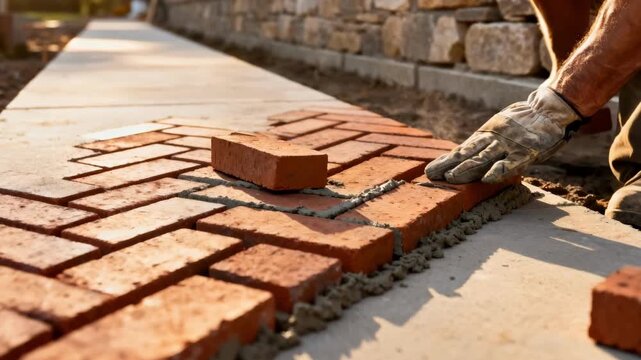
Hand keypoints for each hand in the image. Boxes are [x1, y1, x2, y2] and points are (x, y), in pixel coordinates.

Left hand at [425, 86, 581, 183]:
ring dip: (467, 168)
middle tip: (431, 175)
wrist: (549, 110)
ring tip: (450, 177)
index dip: (444, 161)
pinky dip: (500, 170)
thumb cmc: (522, 123)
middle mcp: (492, 140)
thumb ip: (484, 142)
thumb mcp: (498, 128)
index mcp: (484, 136)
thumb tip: (461, 155)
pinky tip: (488, 178)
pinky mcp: (525, 151)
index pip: (460, 150)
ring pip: (484, 158)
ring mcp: (508, 145)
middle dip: (448, 166)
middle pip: (466, 155)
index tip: (429, 170)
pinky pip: (511, 163)